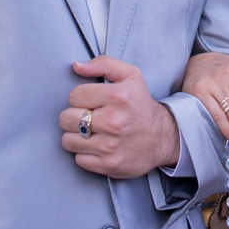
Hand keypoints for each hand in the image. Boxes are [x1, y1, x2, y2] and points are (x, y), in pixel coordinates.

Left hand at [59, 56, 179, 178]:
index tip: (92, 101)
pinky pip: (78, 159)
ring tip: (91, 132)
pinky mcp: (108, 165)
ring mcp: (110, 146)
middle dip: (74, 117)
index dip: (80, 97)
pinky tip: (97, 146)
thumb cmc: (141, 104)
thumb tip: (76, 66)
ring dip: (76, 136)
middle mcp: (113, 121)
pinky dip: (85, 154)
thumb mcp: (130, 76)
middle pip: (66, 119)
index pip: (74, 95)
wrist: (163, 137)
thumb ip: (103, 64)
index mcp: (118, 96)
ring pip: (68, 140)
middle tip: (89, 117)